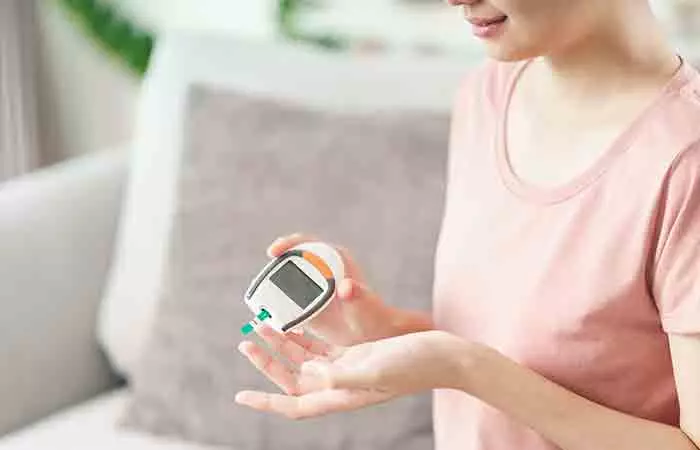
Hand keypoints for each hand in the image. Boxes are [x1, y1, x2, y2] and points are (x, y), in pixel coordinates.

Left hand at [236, 326, 467, 418]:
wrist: (441, 354)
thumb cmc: (413, 364)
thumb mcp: (376, 370)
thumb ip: (342, 376)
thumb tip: (310, 375)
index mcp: (342, 395)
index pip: (294, 405)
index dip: (266, 401)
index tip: (240, 395)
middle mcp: (340, 385)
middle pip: (293, 380)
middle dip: (267, 364)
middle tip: (245, 343)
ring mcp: (348, 368)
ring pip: (304, 361)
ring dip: (281, 346)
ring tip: (260, 325)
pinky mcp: (356, 353)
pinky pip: (320, 347)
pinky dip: (303, 336)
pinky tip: (290, 323)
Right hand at [267, 233, 431, 344]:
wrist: (372, 335)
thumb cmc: (372, 316)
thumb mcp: (364, 305)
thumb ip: (357, 296)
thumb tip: (346, 287)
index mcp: (334, 259)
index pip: (307, 243)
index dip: (288, 244)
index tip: (274, 251)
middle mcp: (320, 269)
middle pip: (291, 262)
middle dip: (274, 269)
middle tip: (264, 283)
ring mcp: (312, 286)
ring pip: (285, 281)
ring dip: (272, 289)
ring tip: (263, 303)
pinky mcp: (306, 304)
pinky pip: (287, 300)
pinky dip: (276, 306)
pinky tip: (270, 319)